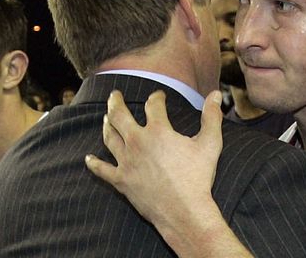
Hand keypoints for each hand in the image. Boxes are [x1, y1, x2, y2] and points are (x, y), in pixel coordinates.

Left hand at [85, 89, 223, 232]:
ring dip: (106, 125)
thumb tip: (216, 94)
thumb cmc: (198, 178)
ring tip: (105, 118)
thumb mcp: (210, 144)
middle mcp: (137, 142)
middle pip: (119, 115)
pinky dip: (94, 164)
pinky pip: (102, 170)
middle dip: (116, 102)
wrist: (184, 211)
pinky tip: (88, 159)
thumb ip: (212, 116)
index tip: (159, 97)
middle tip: (114, 95)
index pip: (153, 105)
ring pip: (109, 137)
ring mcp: (126, 162)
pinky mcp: (121, 181)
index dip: (157, 98)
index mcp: (158, 131)